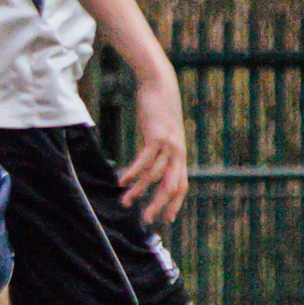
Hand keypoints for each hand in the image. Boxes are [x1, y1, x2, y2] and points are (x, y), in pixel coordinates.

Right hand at [115, 76, 190, 225]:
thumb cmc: (159, 107)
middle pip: (171, 186)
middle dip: (159, 205)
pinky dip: (133, 174)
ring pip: (154, 176)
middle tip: (146, 220)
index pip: (181, 185)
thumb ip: (161, 146)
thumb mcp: (163, 130)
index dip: (175, 204)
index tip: (167, 219)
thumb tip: (153, 158)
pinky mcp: (156, 137)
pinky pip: (144, 161)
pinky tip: (122, 182)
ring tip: (125, 202)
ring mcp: (168, 145)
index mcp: (179, 153)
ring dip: (139, 191)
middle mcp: (177, 152)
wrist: (160, 84)